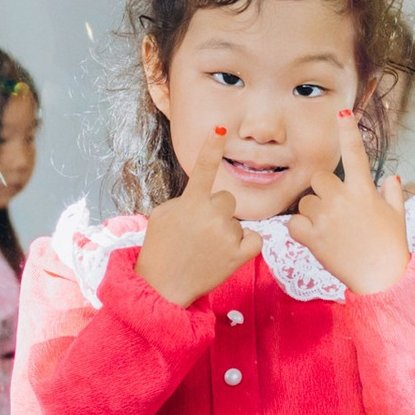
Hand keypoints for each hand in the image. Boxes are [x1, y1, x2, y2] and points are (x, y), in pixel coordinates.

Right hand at [137, 135, 250, 304]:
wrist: (163, 286)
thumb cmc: (160, 249)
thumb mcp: (163, 215)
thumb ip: (186, 200)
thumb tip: (203, 196)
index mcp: (191, 203)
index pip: (203, 168)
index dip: (212, 147)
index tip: (220, 128)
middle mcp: (212, 215)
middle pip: (226, 199)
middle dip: (216, 211)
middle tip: (199, 232)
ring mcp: (227, 235)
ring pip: (237, 221)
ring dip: (226, 231)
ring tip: (207, 248)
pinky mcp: (239, 255)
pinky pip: (254, 238)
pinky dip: (245, 244)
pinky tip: (229, 252)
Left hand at [288, 125, 411, 294]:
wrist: (381, 280)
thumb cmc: (391, 248)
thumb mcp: (397, 216)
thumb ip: (393, 194)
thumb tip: (391, 179)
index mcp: (364, 190)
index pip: (355, 153)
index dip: (348, 130)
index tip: (343, 111)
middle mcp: (343, 199)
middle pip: (318, 178)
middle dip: (322, 191)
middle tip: (334, 210)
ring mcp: (326, 217)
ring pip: (305, 202)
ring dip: (312, 213)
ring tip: (329, 231)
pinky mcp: (312, 237)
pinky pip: (294, 223)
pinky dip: (301, 230)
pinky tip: (316, 240)